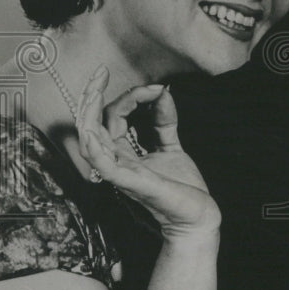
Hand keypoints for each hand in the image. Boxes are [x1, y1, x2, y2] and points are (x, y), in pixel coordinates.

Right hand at [76, 66, 219, 238]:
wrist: (199, 217)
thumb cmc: (183, 188)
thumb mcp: (172, 146)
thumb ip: (164, 120)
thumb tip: (162, 91)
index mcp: (125, 153)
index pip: (114, 117)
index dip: (131, 96)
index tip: (157, 88)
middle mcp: (118, 161)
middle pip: (93, 124)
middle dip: (92, 96)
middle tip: (100, 73)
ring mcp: (122, 172)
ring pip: (90, 140)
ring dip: (88, 113)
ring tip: (94, 89)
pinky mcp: (131, 183)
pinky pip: (104, 165)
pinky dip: (95, 148)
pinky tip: (93, 131)